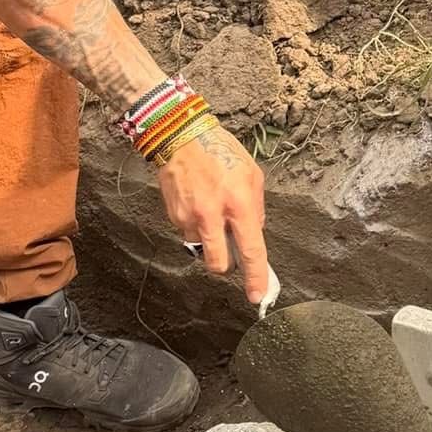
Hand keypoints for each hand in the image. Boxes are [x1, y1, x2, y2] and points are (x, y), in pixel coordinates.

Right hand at [158, 122, 270, 303]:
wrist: (180, 136)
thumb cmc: (220, 151)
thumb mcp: (252, 174)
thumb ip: (255, 208)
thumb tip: (254, 233)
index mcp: (239, 203)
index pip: (251, 250)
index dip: (255, 276)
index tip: (259, 296)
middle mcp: (213, 215)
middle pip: (218, 263)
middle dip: (225, 263)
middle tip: (229, 247)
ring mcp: (190, 218)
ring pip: (202, 247)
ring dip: (209, 238)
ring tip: (212, 209)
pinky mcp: (173, 216)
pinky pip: (188, 233)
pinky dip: (196, 225)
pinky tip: (199, 202)